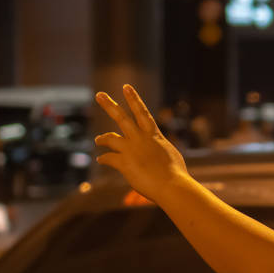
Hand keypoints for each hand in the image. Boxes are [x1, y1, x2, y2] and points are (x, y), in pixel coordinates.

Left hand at [94, 84, 189, 201]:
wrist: (172, 185)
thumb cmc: (175, 173)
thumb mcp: (170, 155)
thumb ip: (159, 148)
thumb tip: (158, 151)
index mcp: (154, 135)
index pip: (142, 112)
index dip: (134, 99)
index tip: (126, 87)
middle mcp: (141, 138)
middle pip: (122, 118)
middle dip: (109, 105)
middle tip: (99, 95)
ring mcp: (131, 150)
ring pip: (110, 137)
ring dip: (102, 138)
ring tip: (97, 140)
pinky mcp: (124, 163)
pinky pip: (108, 158)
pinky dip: (104, 159)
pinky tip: (101, 160)